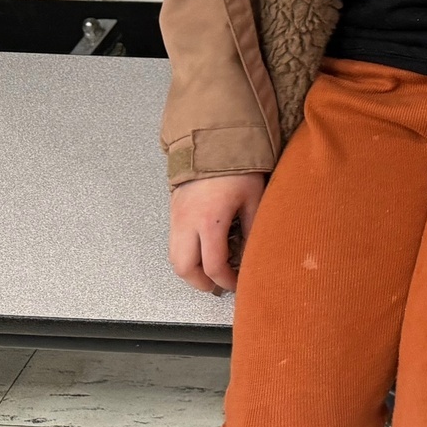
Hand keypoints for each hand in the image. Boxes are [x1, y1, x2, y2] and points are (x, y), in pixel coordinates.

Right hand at [169, 172, 267, 294]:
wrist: (212, 141)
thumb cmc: (236, 167)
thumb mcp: (253, 198)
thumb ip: (251, 229)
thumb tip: (253, 253)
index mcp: (209, 222)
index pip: (213, 266)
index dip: (227, 280)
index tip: (238, 284)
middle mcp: (187, 223)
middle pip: (184, 268)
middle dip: (200, 283)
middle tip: (218, 285)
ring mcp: (176, 218)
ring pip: (174, 258)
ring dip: (190, 270)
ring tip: (210, 272)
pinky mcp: (173, 212)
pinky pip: (173, 243)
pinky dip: (185, 255)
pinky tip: (203, 251)